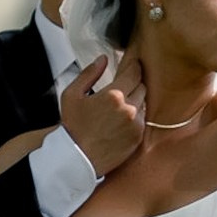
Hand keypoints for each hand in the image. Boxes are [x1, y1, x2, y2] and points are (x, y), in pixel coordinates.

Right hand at [59, 51, 145, 178]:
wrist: (77, 158)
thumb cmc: (72, 127)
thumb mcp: (72, 95)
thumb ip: (89, 73)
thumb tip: (102, 59)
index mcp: (114, 94)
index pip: (134, 73)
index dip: (135, 67)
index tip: (134, 65)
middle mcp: (129, 108)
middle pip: (142, 87)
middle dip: (134, 84)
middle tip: (124, 87)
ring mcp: (136, 124)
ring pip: (143, 103)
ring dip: (136, 101)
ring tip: (121, 106)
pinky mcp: (138, 138)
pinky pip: (142, 120)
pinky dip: (136, 117)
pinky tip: (122, 121)